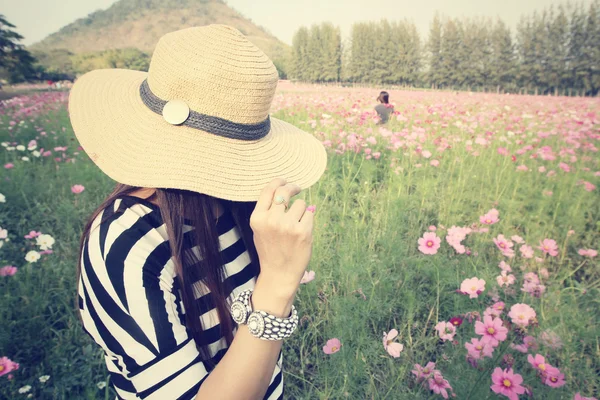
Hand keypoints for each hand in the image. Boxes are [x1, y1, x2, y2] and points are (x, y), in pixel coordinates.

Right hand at [250, 178, 314, 300]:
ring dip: (300, 210)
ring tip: (295, 226)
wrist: (279, 273)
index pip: (268, 189)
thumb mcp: (260, 229)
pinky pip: (309, 214)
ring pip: (300, 203)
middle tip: (297, 188)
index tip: (284, 180)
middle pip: (285, 191)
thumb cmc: (270, 249)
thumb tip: (282, 187)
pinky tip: (302, 232)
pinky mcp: (303, 232)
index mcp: (257, 218)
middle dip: (293, 187)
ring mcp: (287, 226)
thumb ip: (267, 210)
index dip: (278, 181)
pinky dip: (308, 220)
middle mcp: (271, 220)